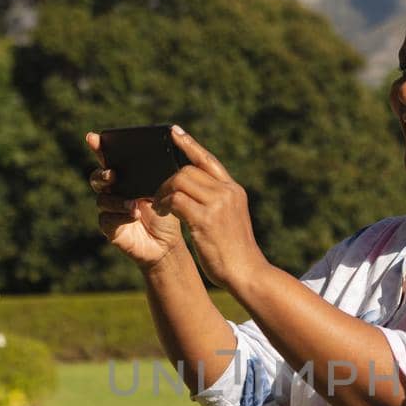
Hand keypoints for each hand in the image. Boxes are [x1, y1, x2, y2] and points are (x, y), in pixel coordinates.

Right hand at [87, 132, 185, 270]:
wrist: (167, 243)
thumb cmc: (165, 212)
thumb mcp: (164, 189)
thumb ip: (157, 174)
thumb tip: (157, 158)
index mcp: (124, 177)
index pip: (108, 158)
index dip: (98, 147)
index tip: (93, 137)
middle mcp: (112, 191)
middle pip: (97, 177)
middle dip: (102, 174)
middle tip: (112, 174)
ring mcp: (109, 209)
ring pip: (102, 199)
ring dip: (117, 199)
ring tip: (133, 203)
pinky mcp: (109, 228)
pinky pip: (107, 218)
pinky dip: (120, 215)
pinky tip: (134, 215)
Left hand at [155, 127, 268, 292]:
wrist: (248, 273)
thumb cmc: (236, 252)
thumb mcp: (231, 220)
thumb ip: (217, 203)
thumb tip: (194, 194)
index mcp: (234, 190)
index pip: (208, 160)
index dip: (190, 144)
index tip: (173, 132)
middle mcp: (227, 192)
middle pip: (188, 170)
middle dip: (168, 179)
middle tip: (159, 195)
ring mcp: (217, 205)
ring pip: (179, 181)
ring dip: (163, 191)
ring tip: (158, 205)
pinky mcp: (205, 219)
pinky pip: (175, 200)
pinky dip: (164, 203)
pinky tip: (161, 212)